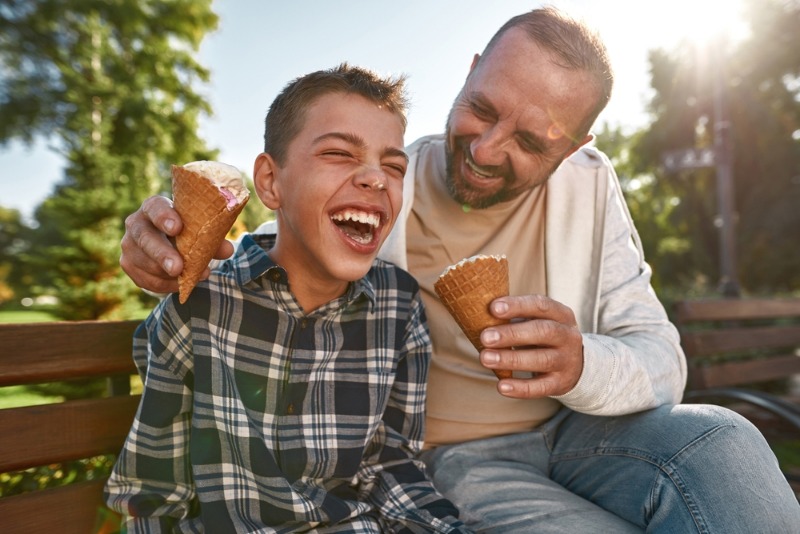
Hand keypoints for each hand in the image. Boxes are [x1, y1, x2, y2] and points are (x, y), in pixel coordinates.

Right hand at [119, 195, 233, 292]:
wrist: (165, 242)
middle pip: (145, 238)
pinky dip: (165, 284)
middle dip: (162, 254)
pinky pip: (146, 279)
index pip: (154, 208)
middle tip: (178, 267)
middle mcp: (136, 223)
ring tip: (189, 278)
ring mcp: (129, 245)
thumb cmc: (186, 230)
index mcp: (153, 207)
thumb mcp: (198, 229)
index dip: (164, 217)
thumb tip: (227, 249)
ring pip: (145, 263)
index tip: (177, 228)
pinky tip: (180, 284)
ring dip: (168, 274)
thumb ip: (212, 237)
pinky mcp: (129, 265)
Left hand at [478, 294, 583, 398]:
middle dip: (512, 334)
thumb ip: (515, 317)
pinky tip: (501, 386)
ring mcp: (567, 361)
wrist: (574, 364)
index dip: (517, 306)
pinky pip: (541, 387)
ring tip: (485, 358)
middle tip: (485, 337)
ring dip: (512, 359)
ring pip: (542, 360)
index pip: (541, 305)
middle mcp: (568, 336)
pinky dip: (521, 388)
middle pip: (543, 331)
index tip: (493, 308)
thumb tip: (478, 315)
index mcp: (561, 314)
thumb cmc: (543, 336)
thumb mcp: (537, 321)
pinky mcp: (561, 383)